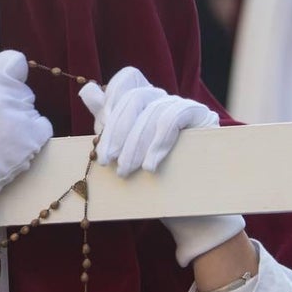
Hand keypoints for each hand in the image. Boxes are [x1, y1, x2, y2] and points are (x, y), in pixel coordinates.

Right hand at [0, 51, 52, 257]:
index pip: (15, 61)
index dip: (9, 73)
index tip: (3, 86)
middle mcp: (3, 96)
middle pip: (22, 88)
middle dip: (10, 100)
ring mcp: (20, 117)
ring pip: (30, 108)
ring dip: (19, 119)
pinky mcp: (33, 138)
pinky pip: (42, 126)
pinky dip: (32, 135)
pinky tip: (12, 145)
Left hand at [80, 67, 243, 266]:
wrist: (187, 211)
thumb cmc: (150, 180)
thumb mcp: (122, 149)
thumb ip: (107, 120)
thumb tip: (88, 90)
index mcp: (144, 102)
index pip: (128, 79)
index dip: (112, 98)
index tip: (101, 127)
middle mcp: (165, 99)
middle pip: (135, 97)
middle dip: (117, 131)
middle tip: (108, 162)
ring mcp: (185, 106)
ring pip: (153, 111)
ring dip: (134, 144)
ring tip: (127, 171)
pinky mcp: (203, 117)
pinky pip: (175, 117)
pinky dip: (158, 142)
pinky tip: (150, 166)